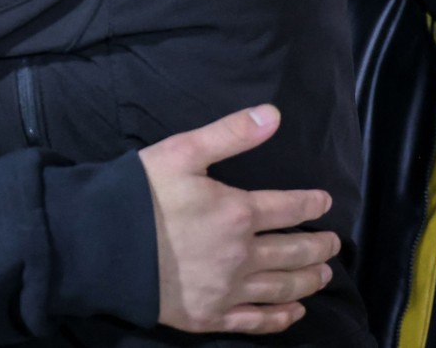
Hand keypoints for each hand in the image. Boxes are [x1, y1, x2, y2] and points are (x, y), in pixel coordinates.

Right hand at [139, 105, 337, 334]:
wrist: (102, 245)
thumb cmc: (141, 194)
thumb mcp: (183, 151)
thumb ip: (231, 133)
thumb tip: (274, 114)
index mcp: (237, 213)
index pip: (289, 208)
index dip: (312, 204)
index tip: (326, 203)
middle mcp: (241, 255)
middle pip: (293, 252)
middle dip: (318, 247)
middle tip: (334, 244)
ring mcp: (226, 290)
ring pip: (281, 288)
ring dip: (308, 281)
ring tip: (323, 275)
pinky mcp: (208, 316)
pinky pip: (255, 321)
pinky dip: (280, 318)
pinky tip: (293, 313)